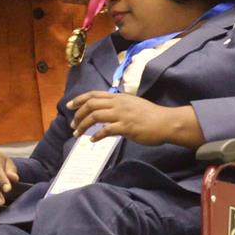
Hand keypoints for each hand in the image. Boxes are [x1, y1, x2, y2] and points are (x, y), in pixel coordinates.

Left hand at [65, 91, 203, 147]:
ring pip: (95, 116)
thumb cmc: (150, 115)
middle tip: (72, 125)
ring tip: (78, 133)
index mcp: (119, 97)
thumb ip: (118, 105)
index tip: (69, 106)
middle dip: (78, 114)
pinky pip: (106, 130)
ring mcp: (122, 115)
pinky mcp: (126, 127)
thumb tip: (106, 110)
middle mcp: (118, 103)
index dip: (79, 99)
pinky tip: (93, 140)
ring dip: (83, 125)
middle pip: (91, 104)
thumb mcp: (132, 104)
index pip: (94, 94)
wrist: (165, 122)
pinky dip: (97, 135)